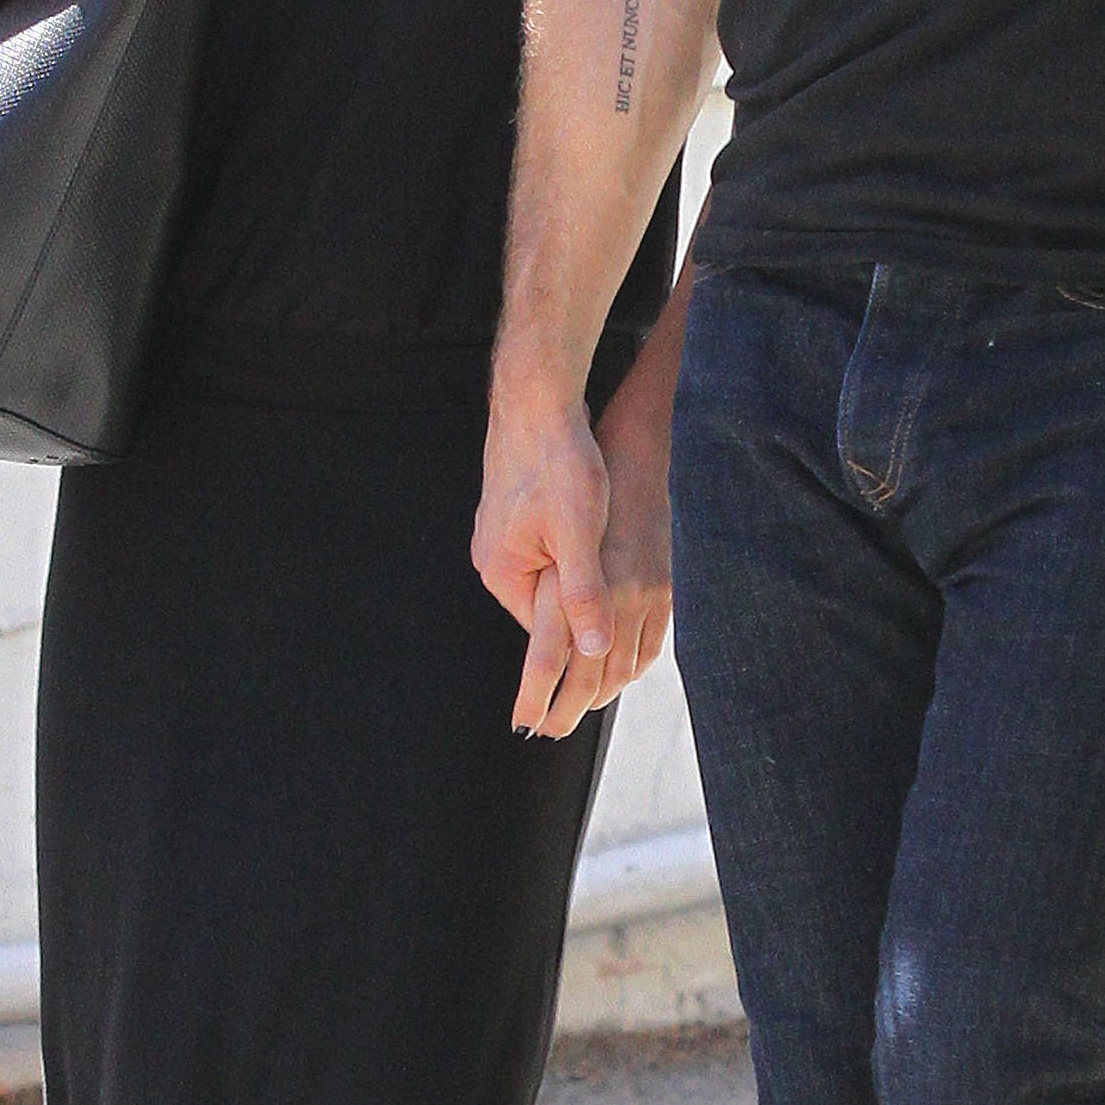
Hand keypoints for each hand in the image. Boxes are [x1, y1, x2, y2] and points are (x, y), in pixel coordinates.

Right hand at [474, 387, 615, 737]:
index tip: (570, 706)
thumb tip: (594, 649)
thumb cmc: (560, 462)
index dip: (567, 663)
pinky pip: (545, 556)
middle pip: (542, 612)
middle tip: (605, 666)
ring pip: (546, 582)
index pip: (541, 634)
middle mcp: (496, 560)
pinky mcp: (516, 515)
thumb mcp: (578, 531)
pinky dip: (567, 564)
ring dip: (572, 594)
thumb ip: (584, 593)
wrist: (538, 398)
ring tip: (608, 610)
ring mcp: (503, 536)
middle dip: (571, 630)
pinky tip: (592, 555)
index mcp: (504, 572)